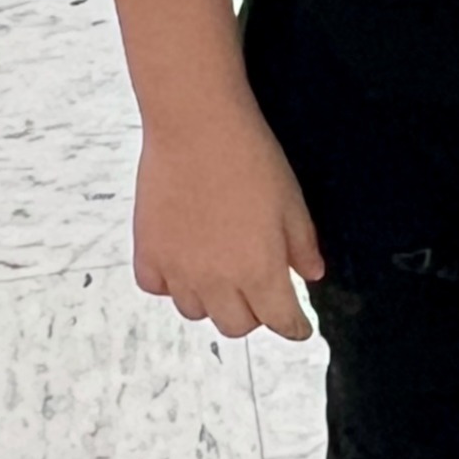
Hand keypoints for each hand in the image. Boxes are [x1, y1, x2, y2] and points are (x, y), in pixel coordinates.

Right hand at [133, 98, 322, 341]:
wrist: (197, 129)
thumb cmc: (252, 159)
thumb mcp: (292, 200)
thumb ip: (302, 244)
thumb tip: (312, 275)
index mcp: (259, 270)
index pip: (280, 320)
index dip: (294, 327)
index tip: (300, 329)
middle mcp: (216, 281)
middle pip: (236, 326)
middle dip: (255, 314)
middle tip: (263, 291)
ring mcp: (178, 271)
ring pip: (196, 311)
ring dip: (214, 300)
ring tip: (223, 270)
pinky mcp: (147, 254)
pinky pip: (158, 288)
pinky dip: (173, 283)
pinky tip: (185, 261)